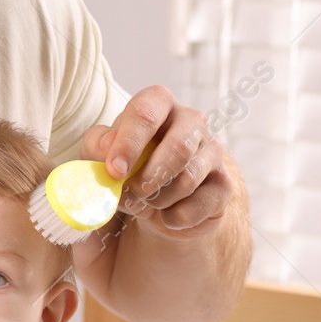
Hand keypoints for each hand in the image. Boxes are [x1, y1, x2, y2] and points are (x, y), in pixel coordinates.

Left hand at [79, 85, 234, 241]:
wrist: (152, 209)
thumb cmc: (124, 172)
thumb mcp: (98, 159)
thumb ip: (96, 148)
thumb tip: (108, 146)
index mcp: (157, 104)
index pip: (145, 112)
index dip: (129, 143)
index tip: (114, 171)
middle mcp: (191, 121)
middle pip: (178, 147)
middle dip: (148, 178)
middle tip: (129, 196)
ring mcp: (213, 151)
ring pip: (188, 179)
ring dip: (158, 200)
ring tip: (146, 203)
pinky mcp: (224, 184)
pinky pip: (201, 205)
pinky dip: (175, 218)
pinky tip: (167, 216)